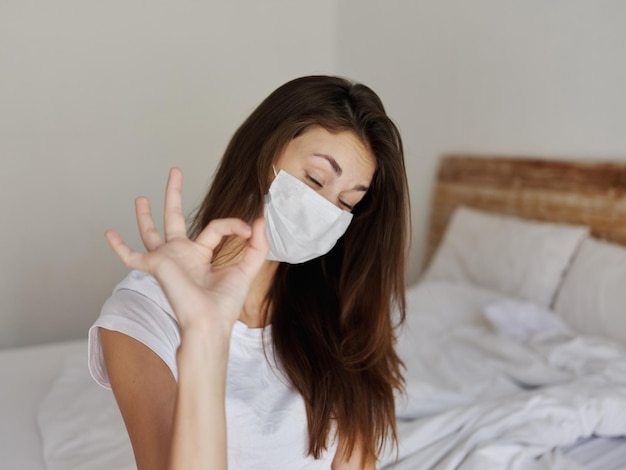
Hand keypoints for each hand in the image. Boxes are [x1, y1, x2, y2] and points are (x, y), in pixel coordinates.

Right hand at [104, 168, 268, 335]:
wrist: (210, 322)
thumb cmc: (226, 303)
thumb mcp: (247, 268)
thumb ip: (257, 245)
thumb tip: (261, 220)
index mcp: (202, 255)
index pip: (214, 228)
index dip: (233, 225)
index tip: (249, 227)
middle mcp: (182, 255)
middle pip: (175, 219)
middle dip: (174, 195)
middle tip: (175, 172)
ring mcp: (167, 260)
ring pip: (151, 233)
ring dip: (145, 215)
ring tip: (142, 198)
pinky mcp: (155, 266)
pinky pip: (132, 257)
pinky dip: (119, 247)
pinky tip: (109, 233)